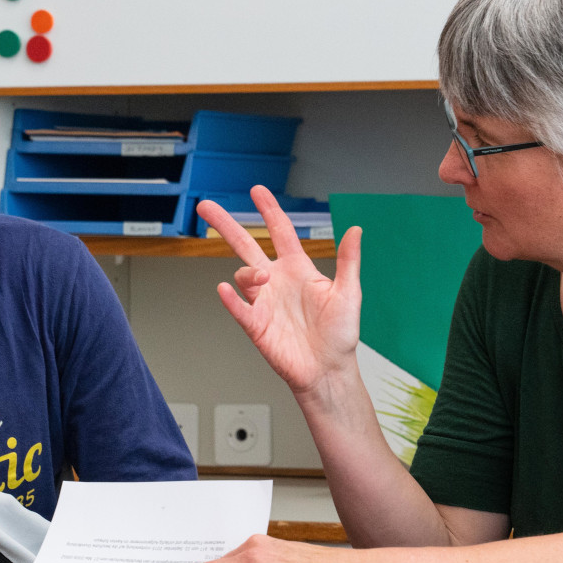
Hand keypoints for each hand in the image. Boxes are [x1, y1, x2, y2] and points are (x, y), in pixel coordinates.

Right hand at [197, 185, 362, 395]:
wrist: (328, 371)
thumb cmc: (339, 335)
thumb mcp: (349, 293)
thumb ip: (348, 261)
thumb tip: (356, 230)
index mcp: (298, 269)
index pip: (280, 232)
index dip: (269, 210)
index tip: (257, 191)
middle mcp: (277, 281)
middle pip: (245, 246)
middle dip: (226, 225)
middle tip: (206, 207)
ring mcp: (264, 302)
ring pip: (243, 275)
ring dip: (248, 272)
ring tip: (262, 278)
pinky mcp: (256, 325)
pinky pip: (238, 307)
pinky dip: (230, 298)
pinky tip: (225, 289)